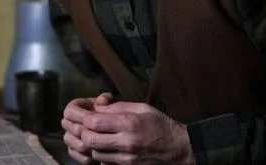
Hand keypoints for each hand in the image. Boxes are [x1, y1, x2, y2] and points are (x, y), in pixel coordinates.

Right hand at [61, 93, 113, 163]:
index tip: (94, 120)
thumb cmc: (106, 112)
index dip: (81, 116)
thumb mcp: (107, 103)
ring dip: (90, 146)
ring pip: (75, 144)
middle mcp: (67, 123)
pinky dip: (89, 157)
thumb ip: (105, 99)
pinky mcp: (73, 151)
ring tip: (103, 146)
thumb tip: (101, 101)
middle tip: (101, 135)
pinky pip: (78, 156)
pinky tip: (100, 155)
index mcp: (73, 109)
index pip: (69, 112)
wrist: (108, 128)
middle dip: (87, 132)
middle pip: (73, 129)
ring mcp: (69, 138)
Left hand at [75, 101, 194, 163]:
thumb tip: (97, 105)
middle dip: (85, 133)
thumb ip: (118, 106)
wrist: (180, 149)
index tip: (88, 115)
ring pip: (95, 154)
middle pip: (90, 140)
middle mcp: (125, 142)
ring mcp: (126, 159)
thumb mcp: (142, 108)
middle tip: (89, 128)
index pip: (94, 122)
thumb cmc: (161, 125)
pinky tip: (107, 149)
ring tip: (98, 138)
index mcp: (129, 123)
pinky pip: (105, 164)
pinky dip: (102, 157)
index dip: (86, 118)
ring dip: (93, 145)